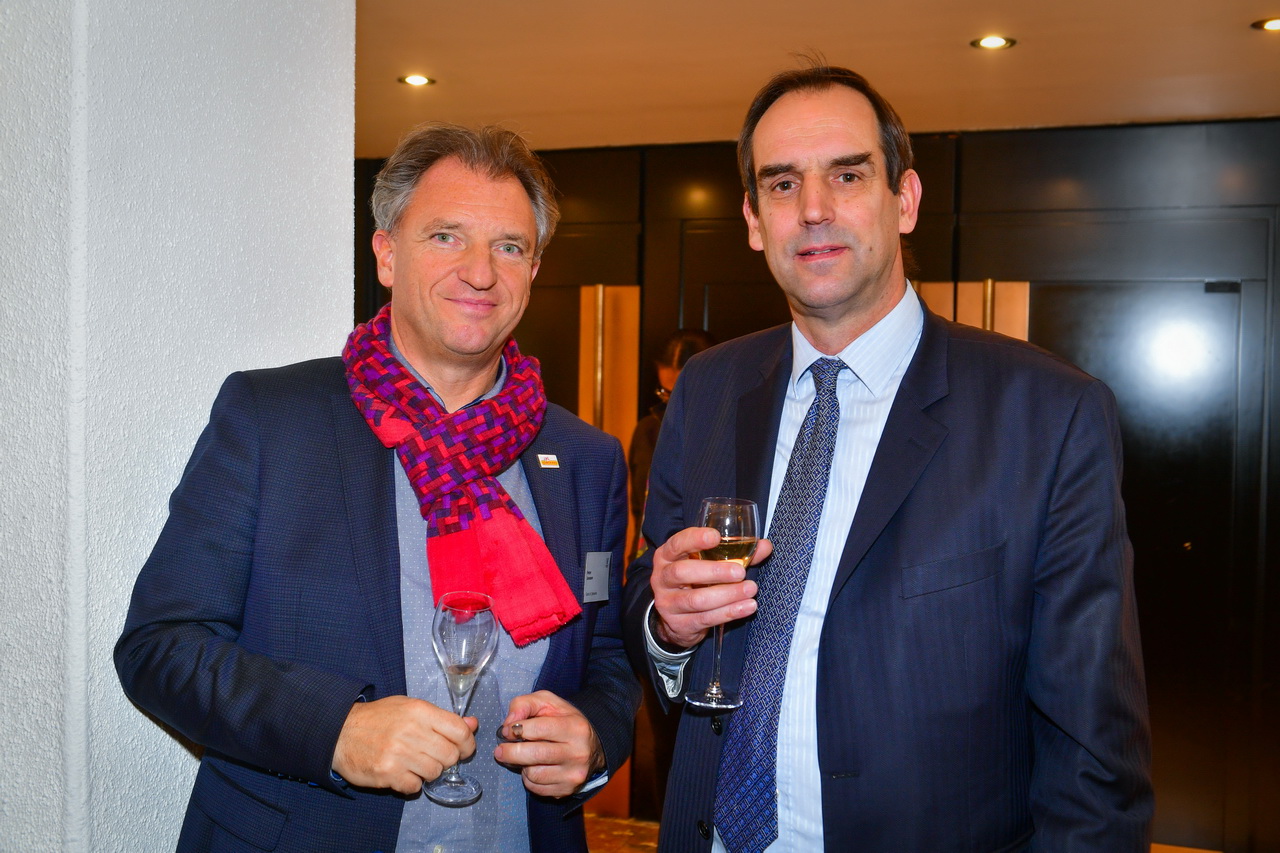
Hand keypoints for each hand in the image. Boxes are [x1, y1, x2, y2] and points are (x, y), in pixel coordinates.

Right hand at [331, 695, 477, 794]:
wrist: (340, 731)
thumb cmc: (379, 718)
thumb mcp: (411, 708)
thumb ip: (443, 718)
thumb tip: (473, 724)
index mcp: (420, 711)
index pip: (460, 731)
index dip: (467, 744)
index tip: (463, 749)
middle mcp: (411, 731)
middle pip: (450, 755)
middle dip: (446, 759)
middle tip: (433, 756)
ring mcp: (399, 754)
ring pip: (435, 773)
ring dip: (428, 772)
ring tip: (414, 763)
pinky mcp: (387, 773)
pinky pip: (415, 786)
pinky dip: (411, 783)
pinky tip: (402, 772)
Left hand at [493, 691, 604, 797]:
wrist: (593, 747)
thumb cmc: (564, 720)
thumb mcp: (548, 702)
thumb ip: (524, 704)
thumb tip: (508, 725)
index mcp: (575, 727)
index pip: (538, 728)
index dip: (516, 729)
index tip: (507, 731)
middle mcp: (578, 753)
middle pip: (534, 755)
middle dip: (510, 752)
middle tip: (500, 750)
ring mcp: (573, 774)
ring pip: (533, 774)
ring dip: (522, 766)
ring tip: (526, 757)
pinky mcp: (567, 790)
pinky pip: (536, 788)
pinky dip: (529, 779)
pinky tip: (534, 768)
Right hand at [649, 526, 771, 649]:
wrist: (676, 618)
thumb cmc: (696, 580)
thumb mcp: (708, 563)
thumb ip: (736, 553)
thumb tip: (765, 546)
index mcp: (667, 556)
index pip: (676, 543)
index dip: (694, 539)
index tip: (716, 536)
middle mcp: (662, 578)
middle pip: (683, 572)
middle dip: (714, 571)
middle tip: (740, 572)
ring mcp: (668, 603)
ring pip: (696, 600)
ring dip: (727, 595)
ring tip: (750, 590)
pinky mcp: (679, 624)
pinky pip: (705, 619)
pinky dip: (729, 613)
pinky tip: (747, 607)